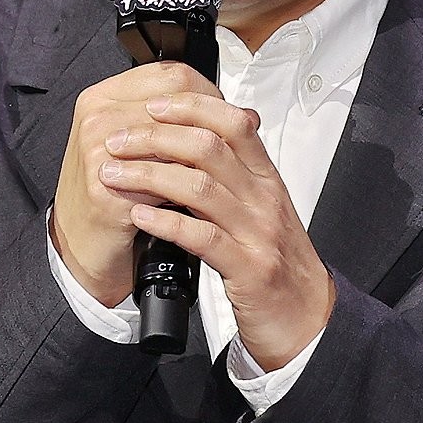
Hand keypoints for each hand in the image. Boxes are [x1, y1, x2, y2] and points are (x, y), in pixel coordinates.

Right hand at [51, 61, 224, 306]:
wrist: (82, 243)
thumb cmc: (114, 191)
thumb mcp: (146, 146)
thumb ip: (183, 121)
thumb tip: (246, 116)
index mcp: (104, 95)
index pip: (172, 74)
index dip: (208, 93)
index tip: (224, 117)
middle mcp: (97, 115)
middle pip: (176, 105)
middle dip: (210, 127)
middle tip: (229, 150)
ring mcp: (97, 148)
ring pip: (174, 140)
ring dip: (201, 160)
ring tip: (218, 175)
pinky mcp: (105, 185)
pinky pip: (164, 181)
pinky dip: (187, 190)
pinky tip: (199, 200)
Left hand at [95, 65, 335, 370]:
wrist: (308, 317)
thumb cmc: (277, 260)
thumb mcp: (261, 206)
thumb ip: (235, 172)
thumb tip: (195, 135)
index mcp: (266, 177)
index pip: (232, 122)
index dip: (190, 107)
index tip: (152, 105)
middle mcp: (264, 197)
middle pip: (209, 147)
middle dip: (156, 137)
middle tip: (118, 140)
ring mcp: (258, 232)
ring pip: (200, 187)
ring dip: (149, 175)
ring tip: (114, 174)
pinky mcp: (248, 269)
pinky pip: (202, 237)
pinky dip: (166, 222)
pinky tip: (139, 215)